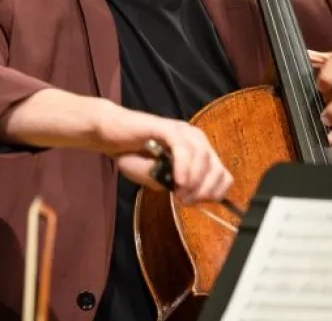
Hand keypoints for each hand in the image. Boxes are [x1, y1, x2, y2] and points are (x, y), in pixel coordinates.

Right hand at [90, 103, 232, 204]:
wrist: (109, 135)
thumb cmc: (131, 155)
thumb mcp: (155, 179)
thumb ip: (174, 185)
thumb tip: (190, 193)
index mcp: (197, 152)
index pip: (222, 175)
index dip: (214, 193)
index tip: (196, 204)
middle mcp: (195, 140)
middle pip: (217, 168)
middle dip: (205, 190)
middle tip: (186, 201)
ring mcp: (182, 132)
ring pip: (203, 157)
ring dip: (194, 181)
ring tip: (180, 193)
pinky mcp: (167, 127)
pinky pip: (183, 148)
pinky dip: (184, 166)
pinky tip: (178, 180)